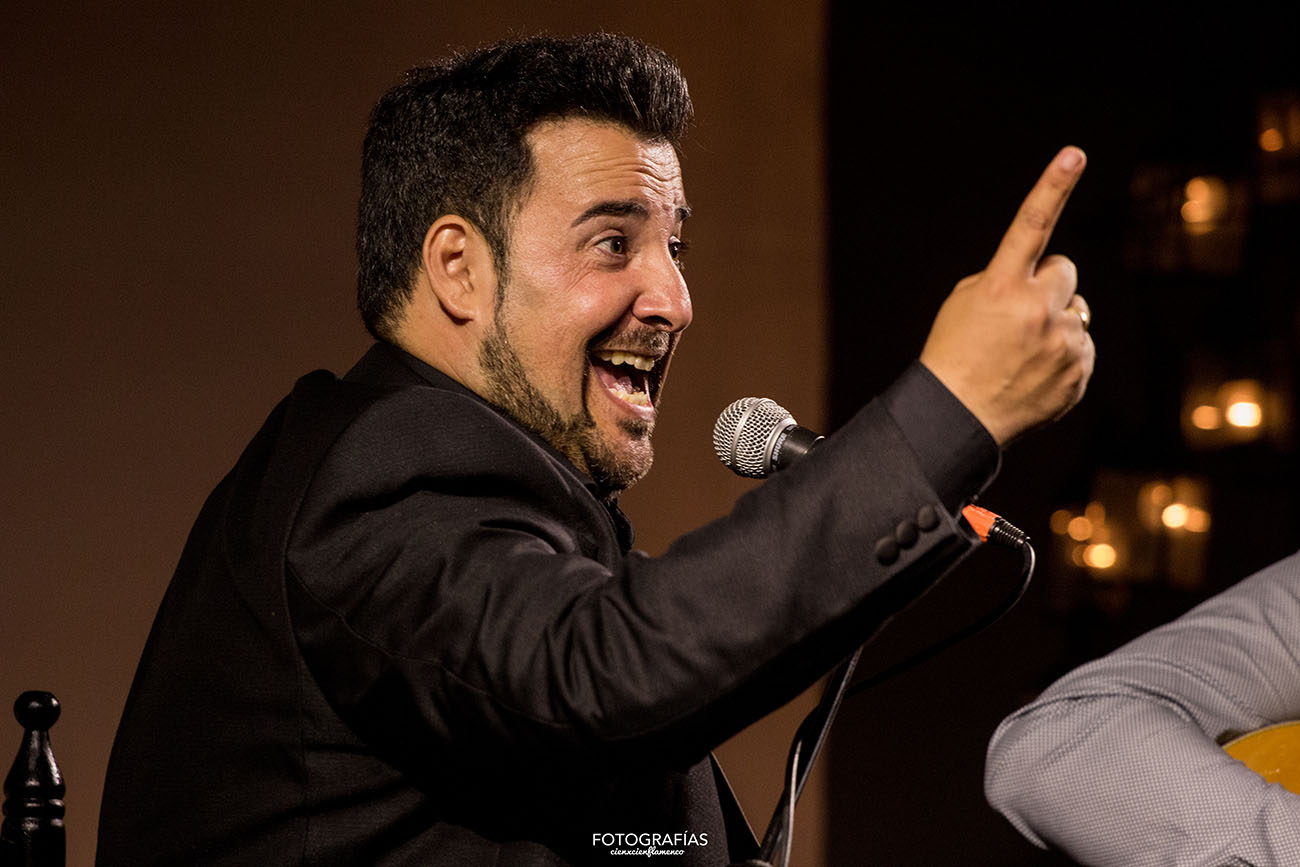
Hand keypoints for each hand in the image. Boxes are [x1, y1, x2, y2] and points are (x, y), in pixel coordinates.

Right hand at [919, 146, 1094, 445]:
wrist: (958, 417)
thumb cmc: (955, 353)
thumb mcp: (965, 303)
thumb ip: (1007, 278)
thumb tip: (1054, 280)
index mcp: (1001, 286)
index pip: (1031, 225)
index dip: (1052, 186)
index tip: (1074, 154)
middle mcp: (1036, 309)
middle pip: (1065, 270)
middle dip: (1048, 286)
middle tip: (1018, 315)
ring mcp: (1062, 341)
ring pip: (1076, 310)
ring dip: (1055, 323)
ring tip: (1022, 353)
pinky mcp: (1079, 370)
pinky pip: (1082, 347)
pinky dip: (1063, 357)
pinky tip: (1034, 374)